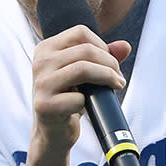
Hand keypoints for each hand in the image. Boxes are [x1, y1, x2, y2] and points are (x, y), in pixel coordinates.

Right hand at [30, 24, 129, 152]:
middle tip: (118, 79)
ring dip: (107, 78)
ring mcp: (41, 84)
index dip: (102, 45)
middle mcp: (40, 62)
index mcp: (45, 49)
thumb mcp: (84, 74)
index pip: (80, 33)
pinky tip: (88, 106)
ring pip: (83, 69)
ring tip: (116, 86)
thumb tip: (125, 46)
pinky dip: (89, 102)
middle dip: (110, 64)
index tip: (110, 62)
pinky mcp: (44, 105)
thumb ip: (103, 57)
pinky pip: (78, 98)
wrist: (52, 132)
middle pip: (86, 50)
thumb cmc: (68, 100)